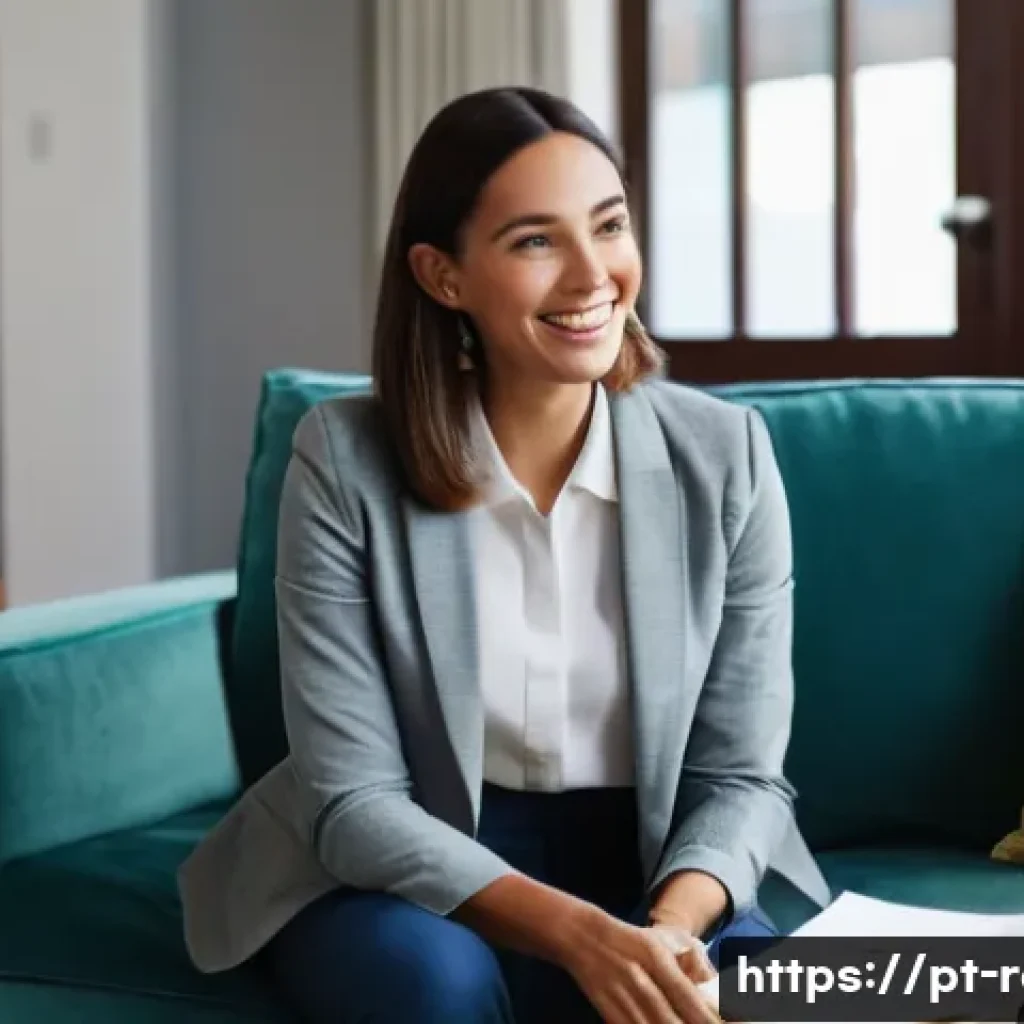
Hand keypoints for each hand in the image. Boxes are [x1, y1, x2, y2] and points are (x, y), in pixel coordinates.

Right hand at [559, 906, 721, 1023]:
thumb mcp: (667, 941)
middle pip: (674, 1023)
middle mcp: (641, 983)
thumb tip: (719, 995)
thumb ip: (695, 965)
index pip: (690, 1000)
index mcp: (657, 959)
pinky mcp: (611, 1017)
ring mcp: (623, 1003)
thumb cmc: (636, 939)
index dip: (712, 1021)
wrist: (585, 938)